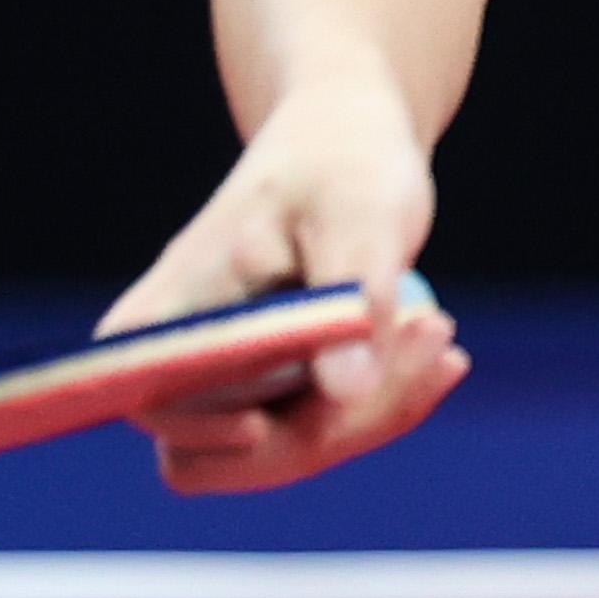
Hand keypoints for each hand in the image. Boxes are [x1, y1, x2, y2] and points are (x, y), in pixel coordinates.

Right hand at [97, 70, 465, 490]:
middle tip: (435, 332)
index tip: (298, 413)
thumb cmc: (341, 166)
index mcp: (158, 317)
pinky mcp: (269, 397)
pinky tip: (440, 358)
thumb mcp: (357, 215)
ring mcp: (220, 390)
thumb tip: (344, 395)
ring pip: (288, 452)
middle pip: (239, 449)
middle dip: (345, 415)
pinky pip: (320, 433)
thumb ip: (348, 299)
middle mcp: (170, 367)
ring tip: (440, 334)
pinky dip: (381, 406)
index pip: (167, 408)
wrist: (346, 145)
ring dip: (372, 412)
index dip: (225, 429)